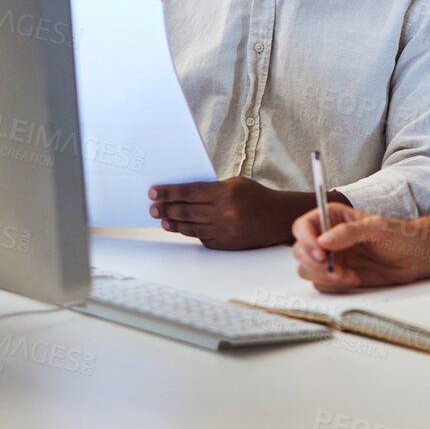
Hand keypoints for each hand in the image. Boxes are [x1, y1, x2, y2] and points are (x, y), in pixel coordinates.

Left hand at [149, 177, 301, 248]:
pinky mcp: (225, 244)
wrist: (277, 218)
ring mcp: (224, 231)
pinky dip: (189, 231)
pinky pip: (201, 238)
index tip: (153, 192)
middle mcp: (224, 213)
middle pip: (186, 210)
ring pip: (190, 226)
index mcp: (226, 192)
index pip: (189, 191)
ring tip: (161, 218)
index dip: (169, 192)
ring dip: (172, 222)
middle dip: (165, 208)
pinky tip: (179, 227)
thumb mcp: (235, 184)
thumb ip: (211, 188)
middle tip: (152, 207)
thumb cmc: (255, 196)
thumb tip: (182, 193)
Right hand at [291, 202, 429, 291]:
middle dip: (316, 264)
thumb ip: (349, 232)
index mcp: (332, 218)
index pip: (303, 227)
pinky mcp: (337, 274)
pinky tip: (353, 279)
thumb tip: (324, 240)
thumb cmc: (399, 235)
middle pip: (301, 251)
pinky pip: (322, 284)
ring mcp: (331, 257)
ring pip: (308, 270)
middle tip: (336, 269)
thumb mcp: (377, 227)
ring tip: (348, 275)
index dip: (306, 240)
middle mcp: (327, 237)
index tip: (321, 253)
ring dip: (325, 276)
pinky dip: (334, 285)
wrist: (414, 257)